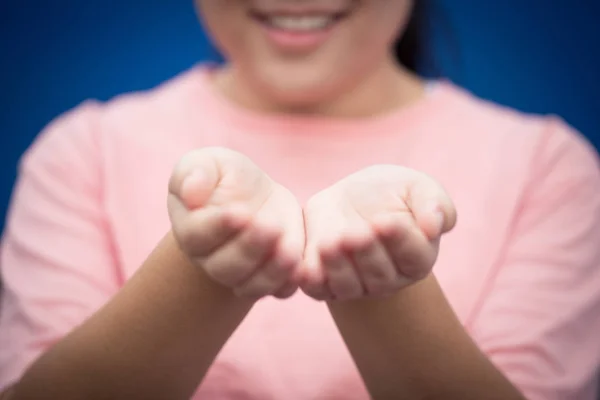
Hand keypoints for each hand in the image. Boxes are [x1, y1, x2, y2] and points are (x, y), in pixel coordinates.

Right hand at [168, 147, 304, 298]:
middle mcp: (211, 260)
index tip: (239, 212)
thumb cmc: (225, 178)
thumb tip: (190, 192)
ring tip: (289, 250)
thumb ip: (194, 173)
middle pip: (225, 266)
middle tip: (270, 227)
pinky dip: (289, 282)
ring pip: (251, 284)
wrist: (255, 197)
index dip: (218, 226)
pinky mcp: (271, 279)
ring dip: (271, 270)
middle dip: (249, 248)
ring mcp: (241, 275)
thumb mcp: (207, 163)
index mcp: (191, 230)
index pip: (197, 236)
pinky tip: (301, 265)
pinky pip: (278, 291)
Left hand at [301, 165, 455, 300]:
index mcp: (417, 256)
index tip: (385, 221)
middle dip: (366, 252)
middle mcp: (389, 278)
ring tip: (330, 244)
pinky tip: (306, 267)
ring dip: (338, 267)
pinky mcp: (326, 284)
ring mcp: (357, 285)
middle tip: (355, 233)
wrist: (349, 201)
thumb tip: (435, 226)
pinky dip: (312, 281)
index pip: (414, 255)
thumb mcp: (416, 187)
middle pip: (380, 273)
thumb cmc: (390, 193)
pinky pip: (319, 289)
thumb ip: (433, 204)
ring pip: (348, 285)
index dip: (400, 240)